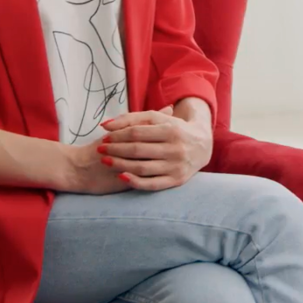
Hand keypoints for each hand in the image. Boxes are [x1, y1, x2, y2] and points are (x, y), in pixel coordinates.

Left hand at [94, 108, 213, 190]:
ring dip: (120, 165)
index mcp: (171, 130)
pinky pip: (152, 184)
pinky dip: (135, 181)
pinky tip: (121, 176)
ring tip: (105, 161)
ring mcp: (177, 166)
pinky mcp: (177, 180)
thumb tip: (105, 125)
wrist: (202, 145)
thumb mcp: (158, 119)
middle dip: (115, 149)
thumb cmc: (174, 129)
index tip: (104, 137)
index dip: (118, 135)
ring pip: (142, 167)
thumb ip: (131, 119)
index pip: (137, 133)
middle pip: (137, 150)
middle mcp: (176, 148)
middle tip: (100, 149)